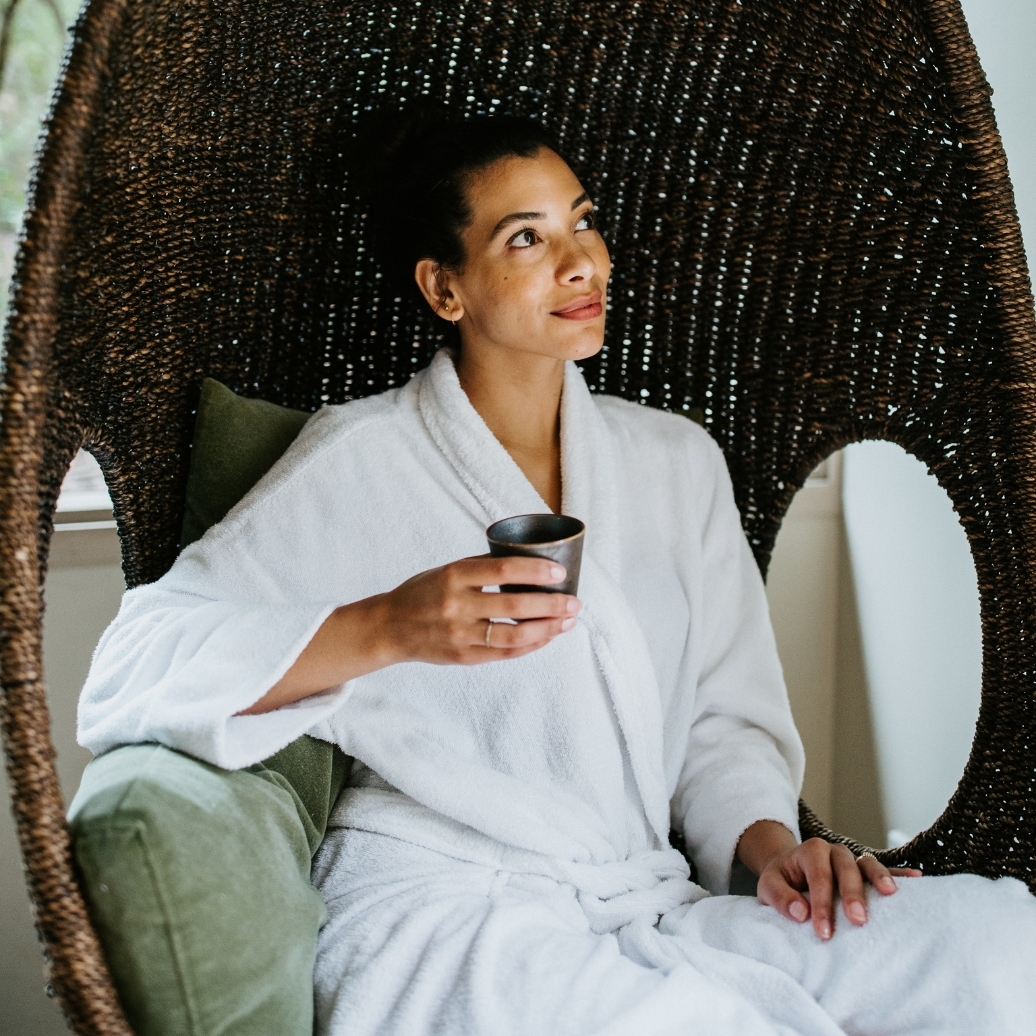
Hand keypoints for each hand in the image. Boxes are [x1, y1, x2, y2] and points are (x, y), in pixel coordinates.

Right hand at [380, 554, 580, 664]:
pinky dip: (531, 645)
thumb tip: (529, 562)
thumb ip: (482, 569)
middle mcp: (457, 606)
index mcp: (454, 576)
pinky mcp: (464, 657)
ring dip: (547, 629)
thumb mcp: (447, 570)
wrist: (390, 628)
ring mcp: (460, 635)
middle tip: (575, 602)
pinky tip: (547, 636)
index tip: (560, 573)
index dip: (535, 571)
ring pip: (514, 635)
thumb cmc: (423, 593)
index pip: (503, 570)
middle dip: (551, 604)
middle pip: (514, 605)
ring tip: (567, 622)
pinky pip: (505, 653)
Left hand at [754, 834, 921, 939]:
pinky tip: (918, 879)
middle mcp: (833, 850)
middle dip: (852, 894)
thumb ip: (780, 897)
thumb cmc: (781, 880)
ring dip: (879, 878)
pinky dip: (899, 874)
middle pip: (846, 868)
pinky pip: (885, 869)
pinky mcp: (865, 870)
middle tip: (858, 920)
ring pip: (868, 863)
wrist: (788, 869)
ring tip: (890, 894)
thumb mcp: (768, 886)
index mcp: (809, 851)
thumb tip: (801, 912)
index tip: (824, 931)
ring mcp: (852, 858)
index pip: (818, 876)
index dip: (822, 904)